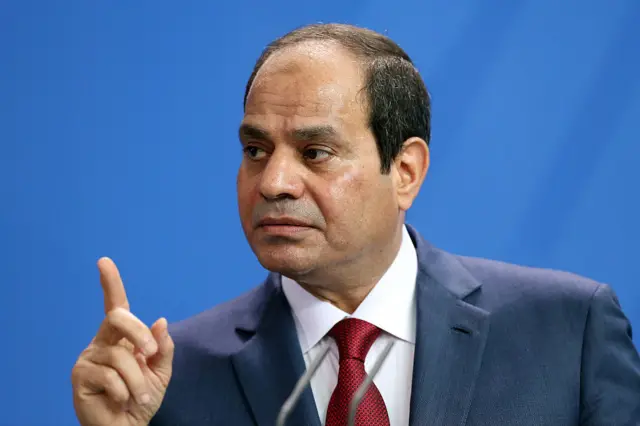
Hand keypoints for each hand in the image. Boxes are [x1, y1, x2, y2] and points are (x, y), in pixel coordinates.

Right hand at [71, 257, 173, 425]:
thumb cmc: (142, 398)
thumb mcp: (160, 372)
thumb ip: (162, 348)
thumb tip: (161, 321)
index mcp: (122, 337)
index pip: (116, 305)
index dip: (110, 283)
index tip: (104, 262)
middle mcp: (102, 342)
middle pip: (117, 318)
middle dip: (139, 333)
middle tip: (151, 355)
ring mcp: (89, 358)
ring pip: (120, 355)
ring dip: (138, 380)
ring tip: (140, 396)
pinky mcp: (80, 376)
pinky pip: (109, 376)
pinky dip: (124, 391)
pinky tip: (122, 401)